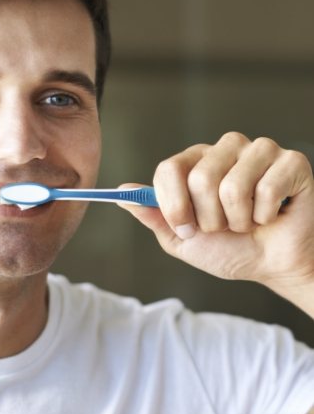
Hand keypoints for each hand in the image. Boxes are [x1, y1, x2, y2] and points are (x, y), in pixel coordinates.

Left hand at [118, 132, 313, 316]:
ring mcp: (258, 150)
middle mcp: (224, 148)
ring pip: (232, 186)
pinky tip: (271, 214)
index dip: (174, 205)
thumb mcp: (181, 239)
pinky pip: (267, 188)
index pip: (169, 169)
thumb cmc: (229, 248)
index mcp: (195, 161)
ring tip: (248, 221)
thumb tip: (122, 193)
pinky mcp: (290, 162)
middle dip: (210, 218)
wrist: (273, 265)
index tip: (185, 228)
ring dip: (239, 219)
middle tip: (224, 226)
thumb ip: (154, 216)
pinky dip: (266, 215)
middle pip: (200, 178)